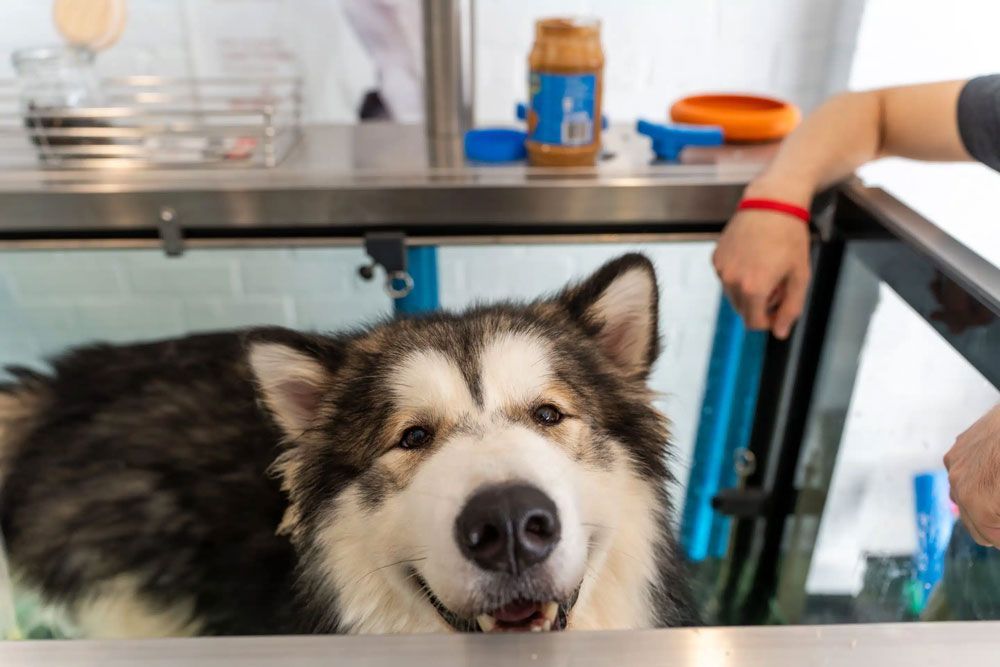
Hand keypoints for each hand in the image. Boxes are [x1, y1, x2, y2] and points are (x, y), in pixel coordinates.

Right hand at [712, 208, 810, 338]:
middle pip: (743, 310)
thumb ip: (791, 309)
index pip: (754, 323)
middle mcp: (732, 281)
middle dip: (760, 303)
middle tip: (777, 281)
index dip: (770, 319)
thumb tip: (779, 333)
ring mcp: (722, 269)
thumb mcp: (800, 275)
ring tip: (765, 266)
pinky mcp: (716, 257)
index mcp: (754, 289)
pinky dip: (739, 274)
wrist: (771, 203)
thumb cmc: (790, 237)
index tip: (782, 303)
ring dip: (748, 289)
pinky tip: (753, 255)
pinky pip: (726, 277)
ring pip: (733, 294)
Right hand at [945, 404, 999, 547]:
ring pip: (967, 499)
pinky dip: (981, 481)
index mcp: (978, 500)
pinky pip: (966, 475)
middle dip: (995, 524)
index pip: (992, 537)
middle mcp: (960, 483)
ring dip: (986, 504)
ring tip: (999, 493)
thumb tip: (999, 531)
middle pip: (975, 524)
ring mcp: (957, 463)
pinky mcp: (960, 447)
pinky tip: (998, 475)